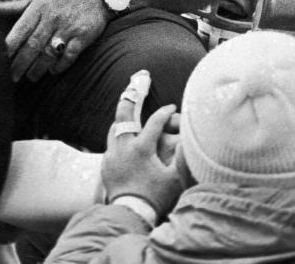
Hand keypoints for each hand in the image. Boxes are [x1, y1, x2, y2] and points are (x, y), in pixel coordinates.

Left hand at [3, 0, 106, 81]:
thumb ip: (14, 6)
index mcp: (39, 7)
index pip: (20, 29)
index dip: (9, 46)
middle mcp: (52, 18)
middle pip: (33, 45)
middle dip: (21, 63)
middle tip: (12, 77)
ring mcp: (68, 28)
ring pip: (49, 53)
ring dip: (38, 68)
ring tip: (31, 78)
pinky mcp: (83, 36)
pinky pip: (70, 55)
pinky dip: (60, 65)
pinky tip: (53, 71)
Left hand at [100, 74, 183, 218]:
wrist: (129, 214)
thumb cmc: (155, 198)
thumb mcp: (175, 179)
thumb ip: (183, 158)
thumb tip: (188, 139)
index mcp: (141, 148)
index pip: (154, 121)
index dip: (165, 112)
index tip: (172, 108)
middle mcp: (123, 147)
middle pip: (125, 113)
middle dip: (133, 94)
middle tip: (138, 79)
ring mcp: (112, 154)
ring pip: (115, 126)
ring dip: (124, 116)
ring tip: (130, 104)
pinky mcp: (105, 164)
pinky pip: (111, 142)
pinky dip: (119, 135)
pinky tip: (124, 135)